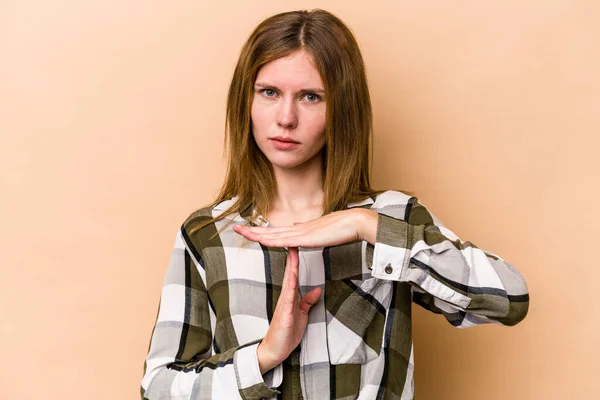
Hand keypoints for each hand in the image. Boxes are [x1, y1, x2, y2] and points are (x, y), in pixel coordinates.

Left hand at [233, 208, 378, 247]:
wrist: (353, 222)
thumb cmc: (341, 227)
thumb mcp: (320, 230)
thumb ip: (307, 230)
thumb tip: (296, 226)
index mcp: (300, 229)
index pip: (276, 231)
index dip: (261, 231)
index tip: (249, 230)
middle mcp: (297, 229)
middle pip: (269, 231)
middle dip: (251, 231)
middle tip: (235, 228)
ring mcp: (300, 232)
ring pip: (272, 235)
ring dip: (255, 234)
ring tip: (240, 231)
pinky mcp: (305, 237)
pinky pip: (284, 240)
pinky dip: (270, 240)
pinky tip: (260, 240)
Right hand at [257, 247, 321, 372]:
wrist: (275, 350)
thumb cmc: (286, 333)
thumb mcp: (301, 314)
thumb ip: (307, 302)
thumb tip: (316, 290)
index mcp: (290, 296)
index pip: (293, 273)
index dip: (295, 259)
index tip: (298, 243)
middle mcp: (285, 296)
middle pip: (290, 272)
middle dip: (292, 255)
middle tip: (293, 237)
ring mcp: (284, 304)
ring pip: (288, 281)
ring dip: (291, 266)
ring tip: (293, 250)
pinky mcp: (285, 314)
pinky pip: (288, 297)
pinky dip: (291, 285)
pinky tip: (292, 275)